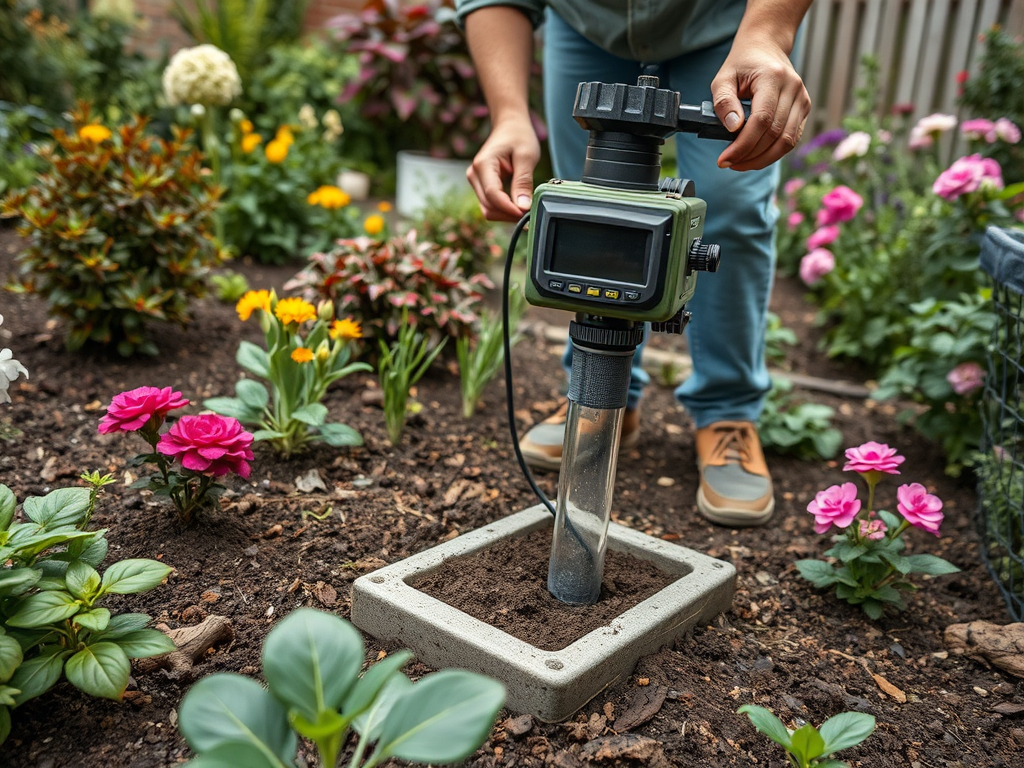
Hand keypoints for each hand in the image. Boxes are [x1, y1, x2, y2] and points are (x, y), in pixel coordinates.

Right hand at [467, 115, 539, 221]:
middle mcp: (474, 174)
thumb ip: (523, 182)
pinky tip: (519, 206)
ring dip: (506, 215)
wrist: (509, 126)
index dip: (509, 209)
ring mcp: (475, 181)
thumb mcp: (526, 156)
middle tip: (531, 213)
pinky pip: (490, 205)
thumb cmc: (519, 137)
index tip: (526, 213)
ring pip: (488, 210)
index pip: (493, 195)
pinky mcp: (481, 186)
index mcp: (483, 164)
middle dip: (509, 214)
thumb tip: (523, 207)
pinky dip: (504, 210)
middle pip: (488, 207)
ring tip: (526, 210)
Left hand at [711, 35, 810, 171]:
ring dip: (762, 159)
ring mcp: (802, 99)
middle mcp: (793, 88)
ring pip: (787, 142)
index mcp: (773, 77)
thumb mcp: (723, 78)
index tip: (724, 159)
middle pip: (775, 134)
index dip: (743, 145)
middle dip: (750, 156)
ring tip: (740, 163)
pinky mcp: (804, 108)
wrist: (766, 47)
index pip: (762, 120)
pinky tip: (755, 156)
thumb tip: (732, 128)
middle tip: (729, 163)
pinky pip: (791, 139)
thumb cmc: (742, 64)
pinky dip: (773, 153)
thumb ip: (723, 102)